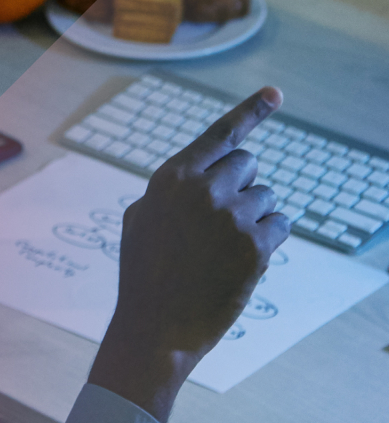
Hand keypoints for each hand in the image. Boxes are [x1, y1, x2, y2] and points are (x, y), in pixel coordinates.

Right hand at [88, 86, 288, 422]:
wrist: (155, 328)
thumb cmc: (144, 274)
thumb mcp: (142, 218)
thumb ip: (172, 188)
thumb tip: (205, 173)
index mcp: (172, 177)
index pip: (219, 134)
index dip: (250, 110)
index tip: (276, 93)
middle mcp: (202, 189)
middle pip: (247, 162)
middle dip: (241, 183)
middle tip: (221, 216)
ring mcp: (231, 217)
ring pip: (267, 196)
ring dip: (255, 214)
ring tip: (225, 247)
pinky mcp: (255, 247)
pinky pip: (280, 225)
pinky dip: (270, 239)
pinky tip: (244, 260)